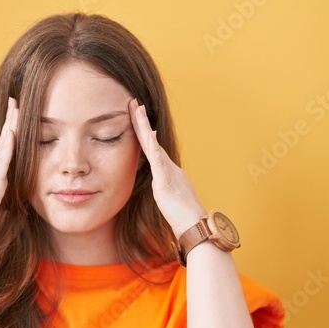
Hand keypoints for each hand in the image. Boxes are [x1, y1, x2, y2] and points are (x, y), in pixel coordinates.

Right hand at [0, 97, 18, 251]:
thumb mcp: (0, 214)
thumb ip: (7, 204)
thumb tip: (15, 207)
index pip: (5, 153)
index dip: (11, 135)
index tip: (15, 120)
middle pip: (4, 142)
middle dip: (10, 122)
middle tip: (14, 102)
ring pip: (4, 145)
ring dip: (10, 126)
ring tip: (16, 107)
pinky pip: (3, 159)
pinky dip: (9, 144)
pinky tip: (14, 130)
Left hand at [129, 99, 206, 237]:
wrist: (195, 225)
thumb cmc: (182, 215)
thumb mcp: (167, 197)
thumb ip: (162, 185)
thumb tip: (158, 180)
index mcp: (166, 170)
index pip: (151, 146)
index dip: (143, 130)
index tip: (136, 114)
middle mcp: (168, 167)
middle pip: (151, 140)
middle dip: (142, 121)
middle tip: (134, 102)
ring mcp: (168, 172)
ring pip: (154, 146)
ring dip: (145, 127)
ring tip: (137, 111)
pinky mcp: (166, 182)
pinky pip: (158, 162)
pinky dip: (153, 148)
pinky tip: (149, 135)